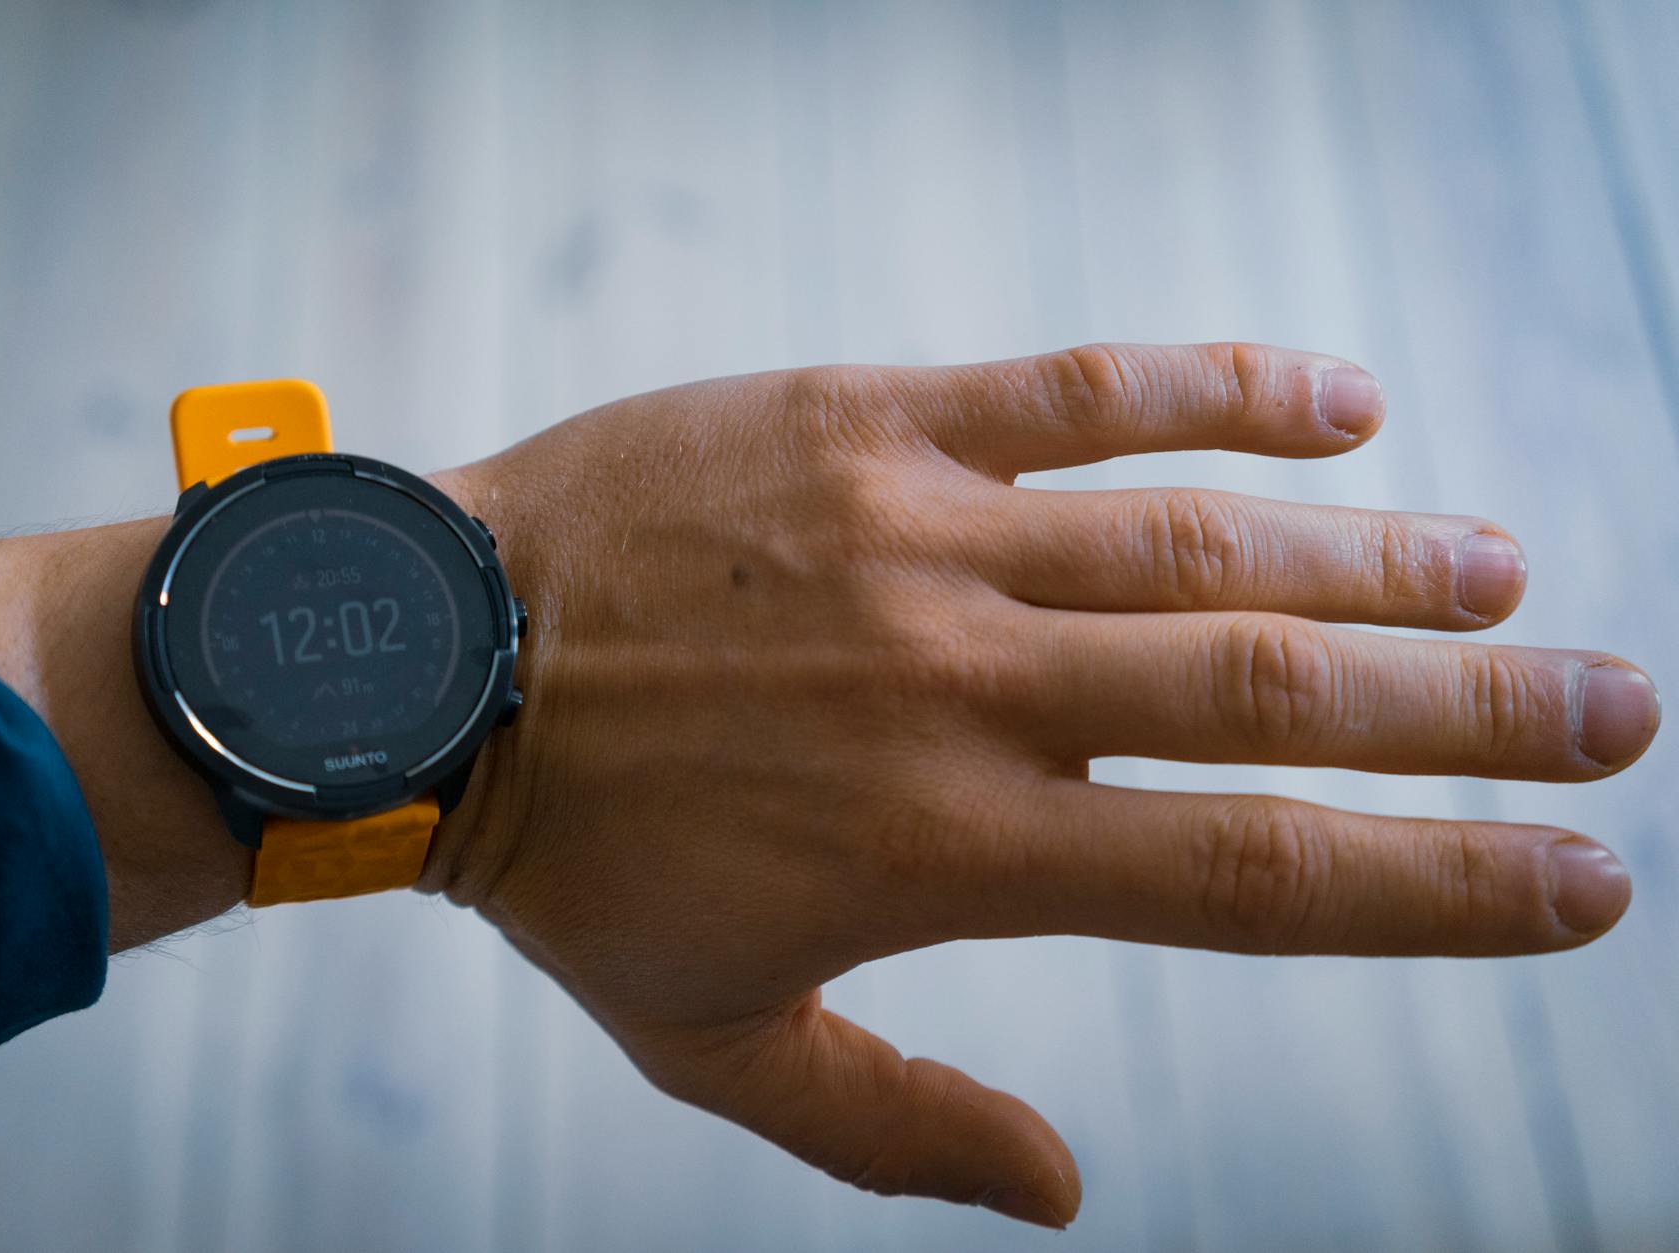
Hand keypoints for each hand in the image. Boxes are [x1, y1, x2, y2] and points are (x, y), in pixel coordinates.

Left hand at [422, 343, 1658, 1228]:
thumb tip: (1064, 1200)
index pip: (1253, 879)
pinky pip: (1076, 394)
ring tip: (1508, 579)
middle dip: (1472, 718)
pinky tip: (1343, 402)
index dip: (1437, 888)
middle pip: (1277, 701)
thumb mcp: (717, 1045)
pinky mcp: (865, 422)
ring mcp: (921, 539)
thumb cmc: (568, 867)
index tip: (1577, 882)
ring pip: (1203, 544)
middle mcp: (966, 689)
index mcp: (951, 850)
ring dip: (1383, 561)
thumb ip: (895, 1126)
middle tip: (1617, 710)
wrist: (416, 672)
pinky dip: (1221, 393)